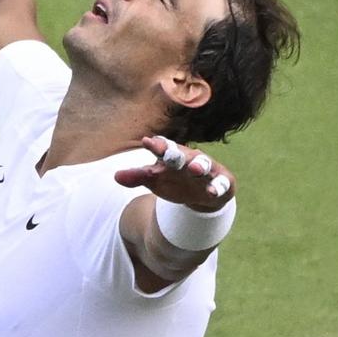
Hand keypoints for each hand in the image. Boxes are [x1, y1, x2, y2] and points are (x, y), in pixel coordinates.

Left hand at [115, 136, 235, 210]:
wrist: (202, 194)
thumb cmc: (174, 180)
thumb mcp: (155, 179)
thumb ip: (137, 177)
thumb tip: (115, 176)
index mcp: (172, 156)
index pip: (164, 148)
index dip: (157, 145)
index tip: (147, 142)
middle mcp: (190, 159)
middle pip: (182, 155)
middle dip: (175, 153)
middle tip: (166, 152)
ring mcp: (207, 170)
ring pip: (204, 165)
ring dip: (199, 166)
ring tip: (194, 170)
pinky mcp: (222, 182)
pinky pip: (221, 183)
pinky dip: (217, 187)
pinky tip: (212, 191)